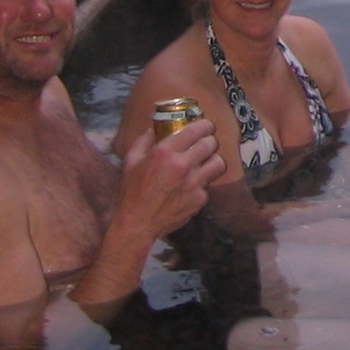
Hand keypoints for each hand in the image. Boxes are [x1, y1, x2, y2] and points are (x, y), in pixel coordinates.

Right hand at [116, 117, 225, 238]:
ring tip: (204, 163)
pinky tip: (191, 187)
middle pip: (211, 144)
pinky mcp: (199, 200)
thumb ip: (144, 140)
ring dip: (212, 161)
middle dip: (209, 141)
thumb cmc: (132, 192)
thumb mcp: (131, 160)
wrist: (137, 224)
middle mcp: (182, 166)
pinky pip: (208, 186)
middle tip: (204, 144)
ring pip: (218, 163)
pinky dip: (202, 185)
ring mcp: (193, 184)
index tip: (205, 126)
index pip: (197, 130)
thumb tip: (155, 128)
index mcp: (165, 152)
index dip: (205, 125)